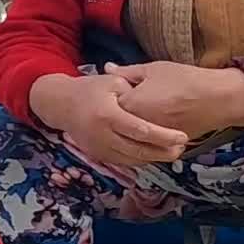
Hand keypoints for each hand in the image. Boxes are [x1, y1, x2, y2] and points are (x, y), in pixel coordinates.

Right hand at [29, 73, 188, 165]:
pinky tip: (154, 153)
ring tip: (173, 153)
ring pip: (132, 160)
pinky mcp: (98, 155)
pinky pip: (124, 161)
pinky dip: (140, 159)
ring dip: (154, 158)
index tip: (182, 137)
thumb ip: (134, 91)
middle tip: (182, 149)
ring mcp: (99, 148)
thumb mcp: (112, 82)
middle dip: (163, 152)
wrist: (61, 105)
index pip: (141, 130)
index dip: (164, 136)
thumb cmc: (90, 90)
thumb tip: (156, 102)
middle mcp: (103, 135)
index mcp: (108, 115)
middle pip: (139, 150)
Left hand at [109, 62, 243, 137]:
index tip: (124, 88)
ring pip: (132, 135)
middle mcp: (136, 125)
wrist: (217, 100)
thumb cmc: (185, 80)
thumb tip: (107, 68)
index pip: (109, 104)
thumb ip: (127, 72)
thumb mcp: (154, 69)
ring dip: (134, 126)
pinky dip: (147, 136)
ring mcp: (149, 139)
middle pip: (119, 122)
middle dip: (121, 113)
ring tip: (150, 109)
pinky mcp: (163, 146)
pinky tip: (156, 122)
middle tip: (138, 99)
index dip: (114, 95)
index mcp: (130, 104)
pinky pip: (147, 143)